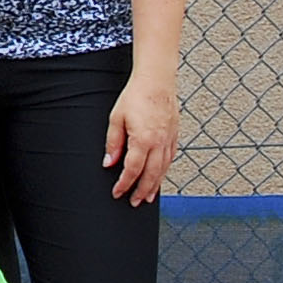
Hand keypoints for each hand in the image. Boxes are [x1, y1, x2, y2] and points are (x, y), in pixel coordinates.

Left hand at [104, 72, 179, 202]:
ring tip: (148, 197)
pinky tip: (160, 176)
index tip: (118, 192)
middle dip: (142, 192)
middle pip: (151, 175)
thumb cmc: (136, 96)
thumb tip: (108, 163)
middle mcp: (159, 143)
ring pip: (163, 170)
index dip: (124, 184)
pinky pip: (170, 159)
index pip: (133, 170)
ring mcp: (169, 140)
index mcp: (143, 140)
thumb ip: (113, 143)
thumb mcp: (116, 119)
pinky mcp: (174, 135)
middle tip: (134, 202)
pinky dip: (164, 171)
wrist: (156, 80)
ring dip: (155, 185)